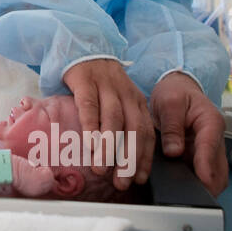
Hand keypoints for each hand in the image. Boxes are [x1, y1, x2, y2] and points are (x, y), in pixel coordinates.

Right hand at [62, 58, 154, 190]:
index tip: (139, 180)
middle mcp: (126, 95)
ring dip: (109, 147)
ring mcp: (107, 87)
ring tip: (101, 169)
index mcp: (137, 102)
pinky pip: (89, 105)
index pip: (146, 134)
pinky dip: (90, 126)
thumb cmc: (100, 84)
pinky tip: (88, 143)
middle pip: (133, 130)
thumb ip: (123, 125)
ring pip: (113, 120)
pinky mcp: (86, 81)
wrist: (85, 48)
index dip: (144, 158)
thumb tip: (120, 162)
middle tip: (121, 182)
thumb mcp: (119, 101)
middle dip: (128, 159)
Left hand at [150, 72, 227, 196]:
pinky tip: (181, 189)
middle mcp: (215, 139)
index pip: (211, 147)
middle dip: (208, 184)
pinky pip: (203, 175)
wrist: (177, 89)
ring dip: (203, 186)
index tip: (202, 181)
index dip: (206, 166)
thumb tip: (174, 153)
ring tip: (184, 196)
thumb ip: (172, 126)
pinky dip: (196, 183)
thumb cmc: (175, 93)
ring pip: (214, 176)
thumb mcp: (169, 102)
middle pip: (219, 169)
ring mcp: (210, 150)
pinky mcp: (202, 158)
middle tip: (190, 198)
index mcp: (211, 122)